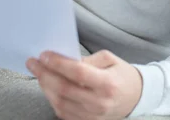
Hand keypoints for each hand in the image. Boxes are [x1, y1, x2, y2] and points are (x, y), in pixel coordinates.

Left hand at [26, 50, 142, 119]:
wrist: (136, 98)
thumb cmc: (122, 75)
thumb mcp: (110, 59)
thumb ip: (88, 60)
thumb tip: (65, 60)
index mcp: (108, 83)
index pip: (77, 73)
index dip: (58, 63)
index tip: (45, 55)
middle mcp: (99, 103)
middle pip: (64, 89)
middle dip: (44, 74)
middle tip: (33, 62)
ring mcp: (92, 116)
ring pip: (60, 102)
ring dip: (45, 87)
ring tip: (39, 73)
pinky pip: (63, 113)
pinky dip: (52, 99)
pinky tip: (48, 87)